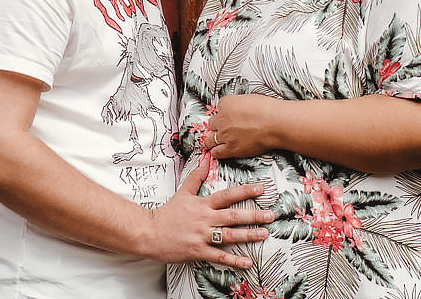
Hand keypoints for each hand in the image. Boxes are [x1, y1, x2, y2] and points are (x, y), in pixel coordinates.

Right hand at [147, 162, 271, 267]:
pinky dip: (234, 260)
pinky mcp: (198, 251)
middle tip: (270, 215)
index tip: (261, 189)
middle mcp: (205, 219)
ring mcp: (202, 236)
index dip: (245, 191)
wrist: (150, 232)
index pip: (227, 196)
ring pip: (229, 235)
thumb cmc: (167, 214)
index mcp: (203, 204)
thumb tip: (205, 160)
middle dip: (254, 215)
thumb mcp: (182, 192)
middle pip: (233, 216)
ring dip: (249, 235)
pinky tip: (247, 261)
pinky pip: (219, 256)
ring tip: (264, 234)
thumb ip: (196, 177)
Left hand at [209, 94, 282, 158]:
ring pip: (210, 139)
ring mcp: (225, 135)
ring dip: (211, 140)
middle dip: (216, 126)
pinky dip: (215, 152)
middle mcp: (222, 119)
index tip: (227, 115)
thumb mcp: (250, 99)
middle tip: (220, 128)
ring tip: (212, 142)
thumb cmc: (268, 110)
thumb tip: (240, 108)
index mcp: (226, 104)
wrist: (275, 124)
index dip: (224, 113)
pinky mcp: (231, 148)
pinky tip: (216, 151)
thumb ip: (240, 104)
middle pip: (211, 123)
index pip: (219, 107)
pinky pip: (216, 152)